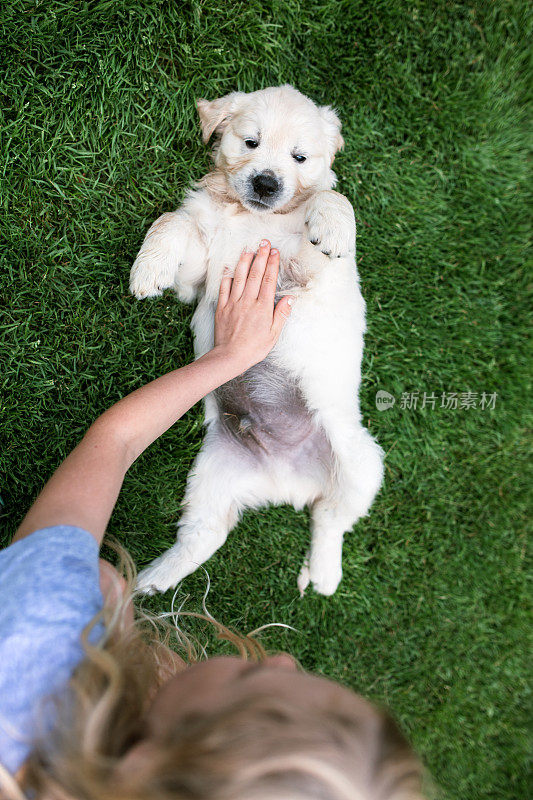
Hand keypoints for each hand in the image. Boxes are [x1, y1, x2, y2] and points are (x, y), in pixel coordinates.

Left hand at [213, 240, 293, 372]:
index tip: (275, 252)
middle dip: (261, 256)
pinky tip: (230, 267)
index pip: (268, 280)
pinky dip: (227, 276)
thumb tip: (290, 299)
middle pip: (255, 274)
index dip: (272, 264)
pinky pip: (224, 288)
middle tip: (265, 243)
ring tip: (249, 249)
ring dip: (244, 261)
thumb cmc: (253, 348)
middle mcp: (248, 302)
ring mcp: (233, 303)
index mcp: (262, 308)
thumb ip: (281, 315)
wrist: (230, 357)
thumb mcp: (273, 335)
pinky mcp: (221, 307)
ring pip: (239, 277)